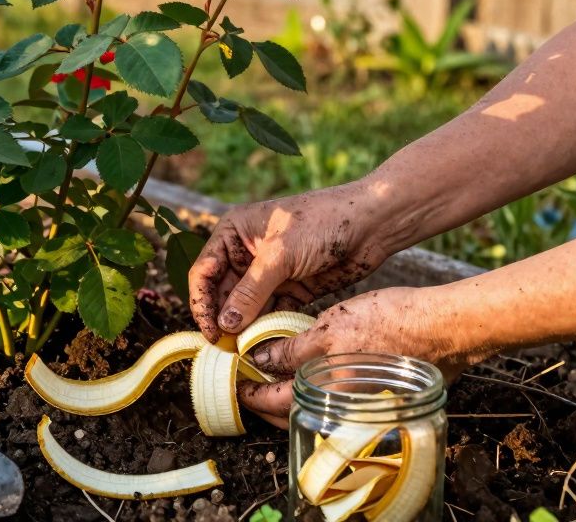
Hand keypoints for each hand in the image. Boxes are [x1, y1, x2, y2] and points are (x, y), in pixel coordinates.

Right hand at [187, 181, 392, 342]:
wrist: (373, 224)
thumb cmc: (323, 222)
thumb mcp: (281, 254)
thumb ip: (250, 291)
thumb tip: (224, 325)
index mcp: (234, 233)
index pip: (204, 272)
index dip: (202, 303)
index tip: (210, 332)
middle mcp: (246, 253)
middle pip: (222, 293)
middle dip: (222, 320)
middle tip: (225, 350)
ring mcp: (269, 273)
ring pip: (245, 308)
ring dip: (244, 329)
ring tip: (243, 353)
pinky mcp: (291, 289)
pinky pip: (270, 314)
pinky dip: (267, 329)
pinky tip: (266, 346)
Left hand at [237, 287, 477, 427]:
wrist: (443, 328)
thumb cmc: (389, 323)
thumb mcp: (330, 328)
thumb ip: (290, 350)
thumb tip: (259, 361)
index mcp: (325, 396)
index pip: (271, 403)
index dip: (247, 391)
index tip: (233, 381)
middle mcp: (340, 413)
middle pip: (289, 414)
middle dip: (264, 399)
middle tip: (247, 380)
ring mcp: (359, 411)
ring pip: (313, 409)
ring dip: (288, 395)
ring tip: (271, 375)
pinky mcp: (374, 402)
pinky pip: (334, 402)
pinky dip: (316, 391)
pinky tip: (309, 372)